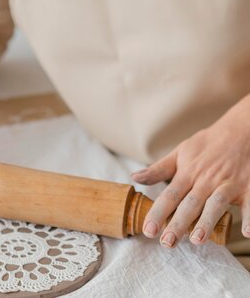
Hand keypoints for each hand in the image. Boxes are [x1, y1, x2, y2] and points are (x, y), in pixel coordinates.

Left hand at [131, 94, 249, 247]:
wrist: (238, 131)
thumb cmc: (206, 145)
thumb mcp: (180, 152)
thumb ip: (159, 169)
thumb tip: (135, 178)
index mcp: (188, 172)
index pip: (170, 195)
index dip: (158, 212)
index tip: (148, 230)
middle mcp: (207, 179)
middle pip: (190, 204)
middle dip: (178, 223)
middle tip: (167, 243)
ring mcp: (228, 183)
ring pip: (215, 204)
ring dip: (207, 222)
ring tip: (197, 240)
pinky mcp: (248, 187)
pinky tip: (246, 234)